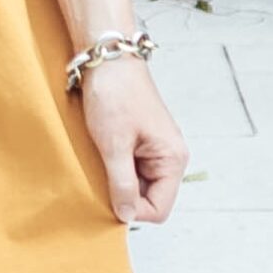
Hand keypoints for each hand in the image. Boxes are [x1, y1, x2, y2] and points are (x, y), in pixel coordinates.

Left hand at [81, 53, 185, 229]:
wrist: (108, 56)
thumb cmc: (114, 94)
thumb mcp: (114, 145)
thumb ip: (121, 184)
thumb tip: (126, 216)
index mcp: (172, 159)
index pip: (159, 209)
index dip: (132, 210)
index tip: (108, 196)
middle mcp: (169, 157)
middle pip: (149, 199)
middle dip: (123, 195)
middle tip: (99, 179)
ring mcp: (155, 149)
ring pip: (137, 185)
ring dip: (117, 181)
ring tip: (100, 163)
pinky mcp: (141, 141)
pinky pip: (130, 169)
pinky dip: (114, 168)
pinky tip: (100, 156)